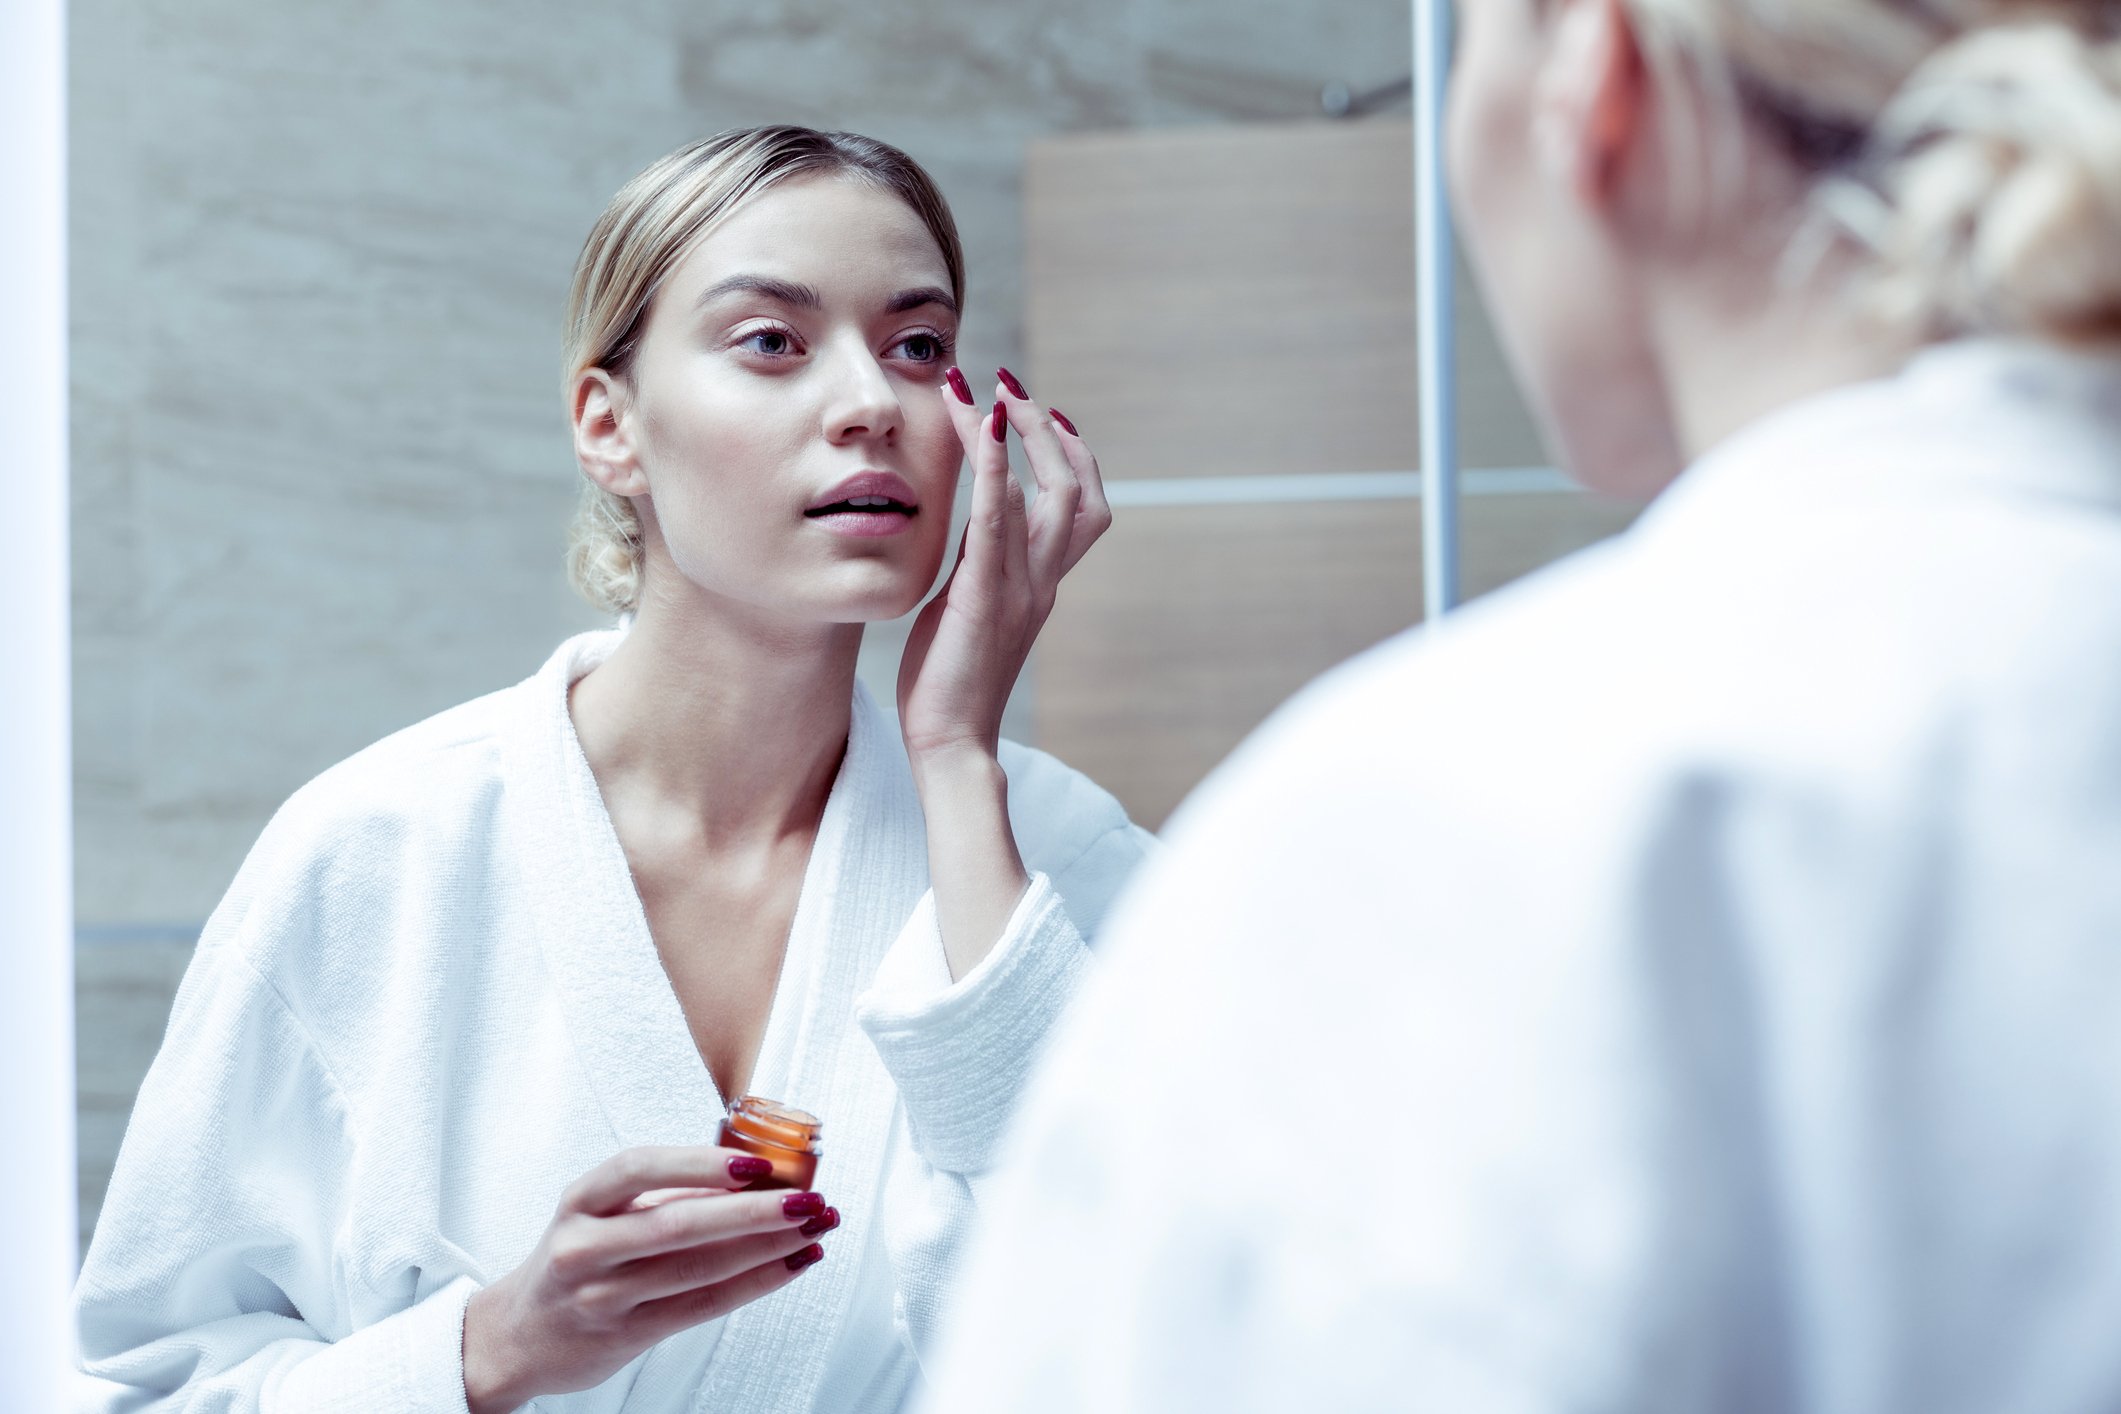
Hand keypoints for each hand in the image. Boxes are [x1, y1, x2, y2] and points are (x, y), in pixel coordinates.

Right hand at [461, 1146, 839, 1413]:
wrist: (518, 1336)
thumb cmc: (576, 1259)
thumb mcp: (600, 1214)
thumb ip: (664, 1195)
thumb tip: (754, 1174)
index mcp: (581, 1201)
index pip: (640, 1169)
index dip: (701, 1164)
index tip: (757, 1163)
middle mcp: (585, 1247)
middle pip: (679, 1224)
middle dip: (755, 1210)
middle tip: (810, 1198)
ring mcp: (604, 1295)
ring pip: (699, 1268)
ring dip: (768, 1247)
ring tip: (815, 1228)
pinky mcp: (627, 1334)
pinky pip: (703, 1305)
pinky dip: (756, 1282)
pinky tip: (792, 1264)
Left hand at [896, 368, 1110, 767]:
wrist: (950, 745)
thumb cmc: (948, 687)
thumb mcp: (966, 612)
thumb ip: (978, 568)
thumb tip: (974, 530)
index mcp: (1040, 586)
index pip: (1076, 508)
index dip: (1070, 457)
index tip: (1043, 414)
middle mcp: (1042, 581)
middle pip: (1078, 492)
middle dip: (1052, 434)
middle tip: (1016, 388)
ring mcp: (1021, 587)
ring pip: (1049, 496)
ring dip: (1021, 433)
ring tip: (990, 390)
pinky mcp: (987, 594)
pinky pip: (1000, 519)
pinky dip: (996, 468)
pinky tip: (984, 425)